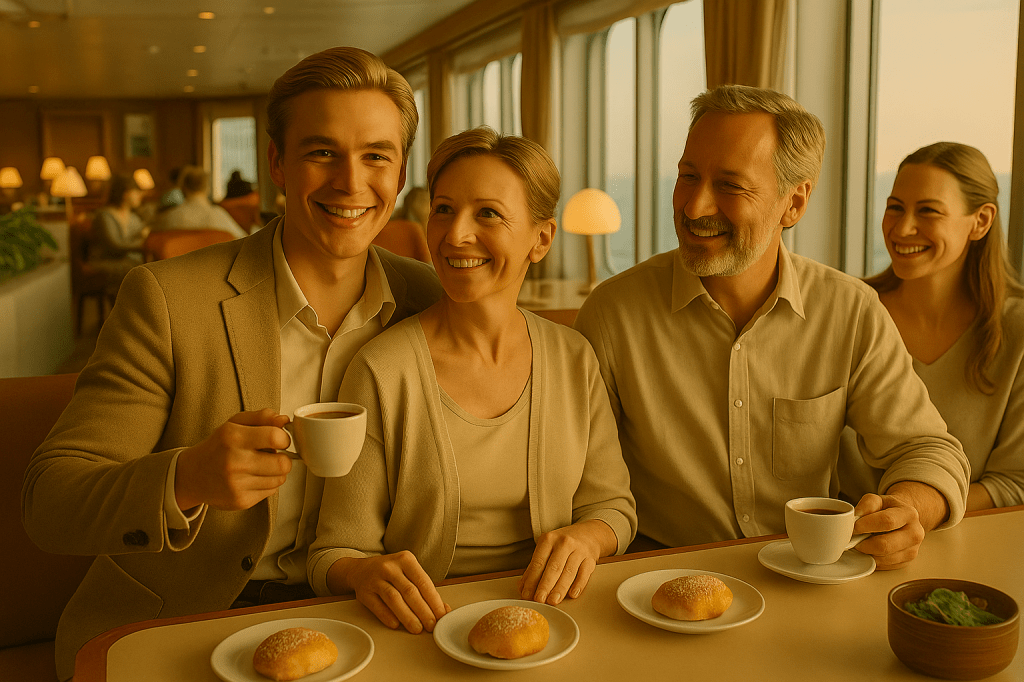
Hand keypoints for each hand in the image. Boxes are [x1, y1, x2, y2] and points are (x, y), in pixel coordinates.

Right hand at [174, 408, 291, 510]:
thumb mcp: (235, 423)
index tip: (279, 440)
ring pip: (279, 479)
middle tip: (274, 456)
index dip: (284, 438)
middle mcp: (234, 462)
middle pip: (283, 464)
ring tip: (260, 467)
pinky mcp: (241, 501)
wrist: (192, 475)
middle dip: (284, 459)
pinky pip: (271, 491)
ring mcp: (237, 484)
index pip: (275, 437)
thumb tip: (284, 420)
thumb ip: (262, 417)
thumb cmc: (218, 446)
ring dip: (276, 472)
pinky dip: (267, 484)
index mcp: (233, 437)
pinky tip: (253, 478)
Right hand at [328, 552, 449, 632]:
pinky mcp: (364, 592)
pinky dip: (388, 617)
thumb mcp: (408, 572)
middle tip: (432, 626)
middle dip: (423, 611)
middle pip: (410, 591)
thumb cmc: (391, 573)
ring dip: (407, 616)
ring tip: (417, 629)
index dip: (434, 601)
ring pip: (394, 599)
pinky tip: (396, 625)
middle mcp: (390, 567)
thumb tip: (443, 609)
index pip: (423, 582)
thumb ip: (424, 588)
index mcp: (405, 559)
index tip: (441, 615)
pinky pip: (377, 606)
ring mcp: (375, 579)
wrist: (360, 570)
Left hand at [518, 519, 616, 604]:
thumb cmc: (563, 543)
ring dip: (560, 589)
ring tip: (552, 601)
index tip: (527, 594)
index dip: (532, 580)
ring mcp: (579, 550)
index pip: (538, 562)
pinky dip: (578, 585)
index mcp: (549, 539)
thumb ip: (535, 566)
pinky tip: (572, 594)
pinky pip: (584, 574)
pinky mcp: (591, 559)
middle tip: (539, 599)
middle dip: (545, 586)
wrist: (589, 533)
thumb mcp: (547, 548)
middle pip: (553, 568)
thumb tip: (523, 587)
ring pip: (568, 572)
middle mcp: (564, 543)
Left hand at [852, 492, 924, 569]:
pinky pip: (884, 565)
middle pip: (885, 545)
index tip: (853, 527)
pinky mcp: (906, 562)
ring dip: (867, 552)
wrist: (903, 519)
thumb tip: (856, 517)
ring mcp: (913, 550)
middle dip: (864, 544)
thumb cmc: (888, 509)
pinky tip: (869, 550)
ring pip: (884, 558)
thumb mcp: (878, 500)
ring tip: (861, 544)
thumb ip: (867, 505)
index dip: (866, 525)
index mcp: (908, 514)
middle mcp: (915, 533)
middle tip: (853, 540)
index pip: (887, 521)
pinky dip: (872, 559)